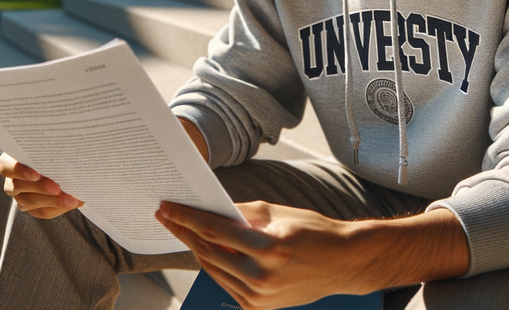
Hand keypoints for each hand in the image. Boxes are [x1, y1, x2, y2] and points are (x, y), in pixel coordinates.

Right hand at [0, 152, 82, 218]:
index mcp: (9, 160)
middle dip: (41, 188)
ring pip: (30, 202)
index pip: (6, 166)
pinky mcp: (31, 207)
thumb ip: (50, 150)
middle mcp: (11, 180)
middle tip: (58, 189)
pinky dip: (59, 208)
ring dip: (53, 201)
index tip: (36, 174)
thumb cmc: (48, 149)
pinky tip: (73, 203)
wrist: (54, 162)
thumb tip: (71, 153)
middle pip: (19, 187)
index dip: (20, 171)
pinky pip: (42, 211)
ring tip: (71, 199)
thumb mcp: (46, 146)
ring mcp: (19, 196)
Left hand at [156, 200, 369, 308]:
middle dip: (185, 233)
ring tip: (184, 230)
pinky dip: (215, 265)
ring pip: (213, 269)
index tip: (166, 208)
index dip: (186, 218)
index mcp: (269, 247)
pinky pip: (226, 283)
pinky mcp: (259, 308)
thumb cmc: (314, 232)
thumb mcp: (278, 213)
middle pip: (208, 252)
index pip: (214, 230)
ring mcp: (259, 297)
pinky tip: (207, 250)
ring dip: (197, 249)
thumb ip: (242, 213)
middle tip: (168, 217)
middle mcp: (262, 276)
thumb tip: (211, 208)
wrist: (342, 264)